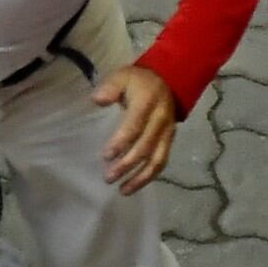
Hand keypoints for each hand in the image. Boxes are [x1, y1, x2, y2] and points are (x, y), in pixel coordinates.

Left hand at [94, 65, 178, 190]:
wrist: (169, 81)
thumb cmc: (139, 81)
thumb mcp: (123, 76)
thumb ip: (110, 87)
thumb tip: (97, 100)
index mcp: (147, 104)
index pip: (134, 127)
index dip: (121, 143)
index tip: (106, 156)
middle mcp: (160, 122)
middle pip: (144, 148)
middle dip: (127, 165)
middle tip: (108, 178)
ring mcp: (167, 134)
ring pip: (157, 161)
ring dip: (140, 178)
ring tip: (123, 190)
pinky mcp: (170, 142)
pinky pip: (162, 162)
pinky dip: (150, 176)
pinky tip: (135, 184)